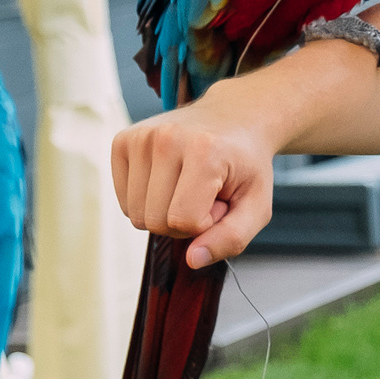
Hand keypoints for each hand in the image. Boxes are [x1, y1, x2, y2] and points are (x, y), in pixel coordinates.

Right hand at [111, 92, 282, 269]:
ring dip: (163, 212)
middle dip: (182, 221)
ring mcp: (140, 137)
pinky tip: (169, 178)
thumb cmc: (246, 165)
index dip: (205, 224)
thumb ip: (231, 238)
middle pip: (154, 221)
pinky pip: (124, 201)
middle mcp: (166, 138)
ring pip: (135, 215)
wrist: (234, 118)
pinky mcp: (123, 141)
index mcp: (204, 151)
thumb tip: (193, 260)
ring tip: (188, 185)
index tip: (220, 200)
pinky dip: (146, 200)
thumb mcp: (256, 205)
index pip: (183, 221)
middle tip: (205, 193)